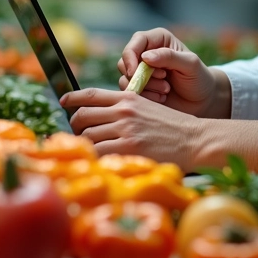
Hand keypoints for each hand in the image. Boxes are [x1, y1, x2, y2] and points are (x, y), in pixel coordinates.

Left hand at [60, 88, 199, 168]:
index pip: (90, 94)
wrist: (195, 139)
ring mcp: (125, 129)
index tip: (63, 102)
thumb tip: (103, 117)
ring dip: (84, 146)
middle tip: (79, 137)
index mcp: (128, 98)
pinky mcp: (129, 149)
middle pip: (82, 116)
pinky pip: (98, 154)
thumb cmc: (174, 128)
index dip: (72, 98)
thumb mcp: (149, 108)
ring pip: (86, 137)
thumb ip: (127, 109)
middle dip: (75, 127)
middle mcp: (123, 111)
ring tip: (90, 153)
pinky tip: (98, 163)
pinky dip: (94, 159)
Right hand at [117, 28, 230, 118]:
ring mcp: (141, 72)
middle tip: (164, 81)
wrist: (202, 100)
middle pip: (124, 61)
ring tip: (166, 90)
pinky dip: (145, 97)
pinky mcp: (140, 88)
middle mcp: (146, 53)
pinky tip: (162, 98)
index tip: (135, 72)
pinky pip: (131, 93)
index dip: (130, 56)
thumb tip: (145, 57)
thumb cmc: (199, 78)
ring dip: (145, 87)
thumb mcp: (190, 64)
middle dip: (141, 75)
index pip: (135, 42)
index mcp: (158, 40)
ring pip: (126, 79)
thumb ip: (170, 57)